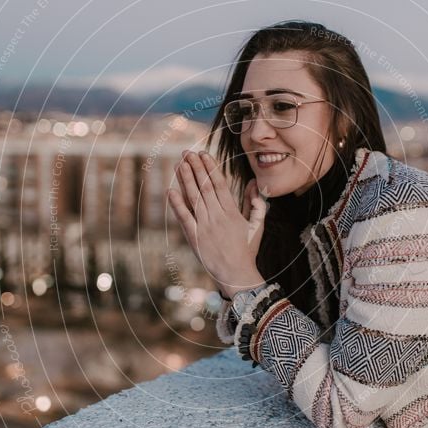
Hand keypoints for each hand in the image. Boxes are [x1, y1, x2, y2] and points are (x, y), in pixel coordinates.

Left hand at [167, 151, 266, 298]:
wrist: (237, 275)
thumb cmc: (248, 250)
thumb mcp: (257, 225)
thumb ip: (255, 203)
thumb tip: (254, 183)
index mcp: (232, 212)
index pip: (219, 184)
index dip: (210, 167)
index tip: (203, 154)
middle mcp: (217, 216)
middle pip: (204, 187)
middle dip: (195, 168)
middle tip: (187, 153)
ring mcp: (205, 227)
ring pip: (194, 198)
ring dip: (185, 180)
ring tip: (179, 164)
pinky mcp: (195, 238)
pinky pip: (184, 218)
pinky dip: (177, 204)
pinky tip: (171, 191)